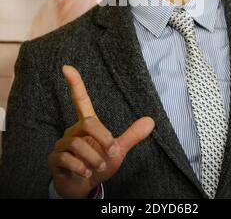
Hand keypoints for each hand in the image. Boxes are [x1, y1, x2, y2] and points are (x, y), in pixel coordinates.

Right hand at [48, 65, 154, 198]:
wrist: (82, 187)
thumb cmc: (99, 164)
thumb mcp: (118, 151)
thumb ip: (131, 136)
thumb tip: (151, 120)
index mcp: (87, 124)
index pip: (80, 100)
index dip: (75, 83)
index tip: (67, 67)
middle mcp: (73, 131)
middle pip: (88, 123)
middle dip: (103, 139)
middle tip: (111, 154)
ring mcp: (62, 145)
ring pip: (77, 144)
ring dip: (93, 159)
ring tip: (97, 168)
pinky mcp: (55, 159)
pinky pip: (67, 159)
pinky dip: (80, 168)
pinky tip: (85, 173)